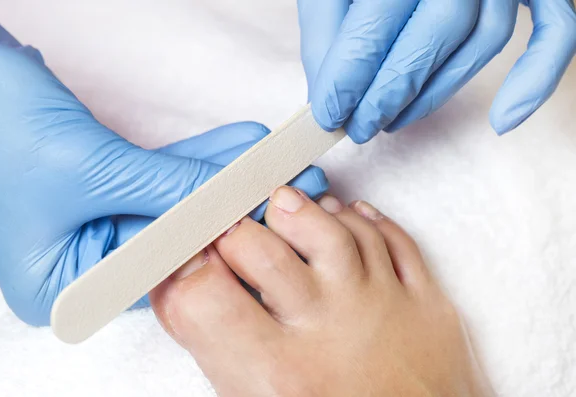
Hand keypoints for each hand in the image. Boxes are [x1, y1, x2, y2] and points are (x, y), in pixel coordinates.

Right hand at [0, 11, 327, 325]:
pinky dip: (191, 165)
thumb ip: (165, 189)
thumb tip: (229, 199)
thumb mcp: (87, 167)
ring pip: (169, 204)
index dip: (218, 241)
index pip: (159, 272)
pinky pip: (156, 180)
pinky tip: (232, 152)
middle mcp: (79, 262)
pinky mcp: (99, 188)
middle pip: (171, 238)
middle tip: (281, 184)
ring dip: (217, 179)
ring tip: (266, 162)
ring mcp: (90, 223)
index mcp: (63, 283)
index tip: (264, 213)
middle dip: (227, 204)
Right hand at [151, 188, 493, 395]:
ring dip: (300, 210)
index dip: (185, 265)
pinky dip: (363, 219)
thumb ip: (212, 341)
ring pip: (333, 227)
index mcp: (279, 373)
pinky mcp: (425, 303)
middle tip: (232, 236)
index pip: (205, 293)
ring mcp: (383, 310)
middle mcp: (331, 332)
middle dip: (233, 231)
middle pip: (261, 248)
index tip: (188, 257)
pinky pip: (392, 238)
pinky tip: (341, 218)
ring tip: (283, 214)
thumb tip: (177, 284)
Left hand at [298, 0, 575, 142]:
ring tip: (393, 122)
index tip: (328, 114)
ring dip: (436, 94)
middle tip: (360, 129)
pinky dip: (535, 79)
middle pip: (434, 36)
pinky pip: (555, 32)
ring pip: (482, 41)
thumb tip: (327, 98)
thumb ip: (327, 30)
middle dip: (390, 95)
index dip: (348, 78)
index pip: (375, 25)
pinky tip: (501, 120)